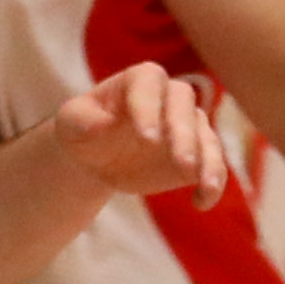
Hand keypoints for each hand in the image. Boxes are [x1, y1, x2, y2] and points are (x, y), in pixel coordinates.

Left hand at [51, 61, 227, 205]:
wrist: (98, 155)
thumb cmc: (84, 129)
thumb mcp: (71, 123)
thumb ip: (83, 120)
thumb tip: (102, 127)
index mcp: (139, 80)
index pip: (149, 84)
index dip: (150, 108)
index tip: (146, 138)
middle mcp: (170, 97)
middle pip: (185, 107)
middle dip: (185, 135)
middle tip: (182, 163)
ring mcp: (188, 126)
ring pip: (207, 137)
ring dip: (210, 161)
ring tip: (205, 186)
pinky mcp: (197, 155)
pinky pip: (213, 166)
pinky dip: (212, 184)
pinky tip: (201, 203)